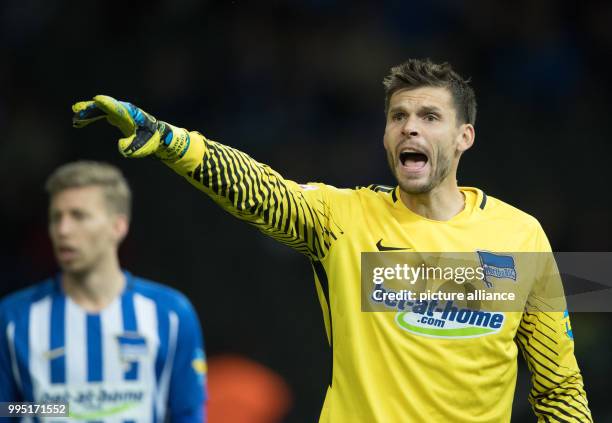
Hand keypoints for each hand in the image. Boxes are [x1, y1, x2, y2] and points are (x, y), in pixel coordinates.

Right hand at [72, 95, 189, 159]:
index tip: (97, 99)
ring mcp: (120, 113)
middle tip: (77, 111)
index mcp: (132, 115)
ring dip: (88, 113)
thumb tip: (122, 149)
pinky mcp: (117, 117)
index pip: (118, 108)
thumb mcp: (145, 146)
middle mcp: (124, 111)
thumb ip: (134, 147)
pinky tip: (79, 122)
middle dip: (92, 109)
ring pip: (101, 110)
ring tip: (75, 119)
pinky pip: (101, 114)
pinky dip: (90, 117)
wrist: (158, 136)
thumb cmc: (152, 141)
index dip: (108, 104)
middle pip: (106, 107)